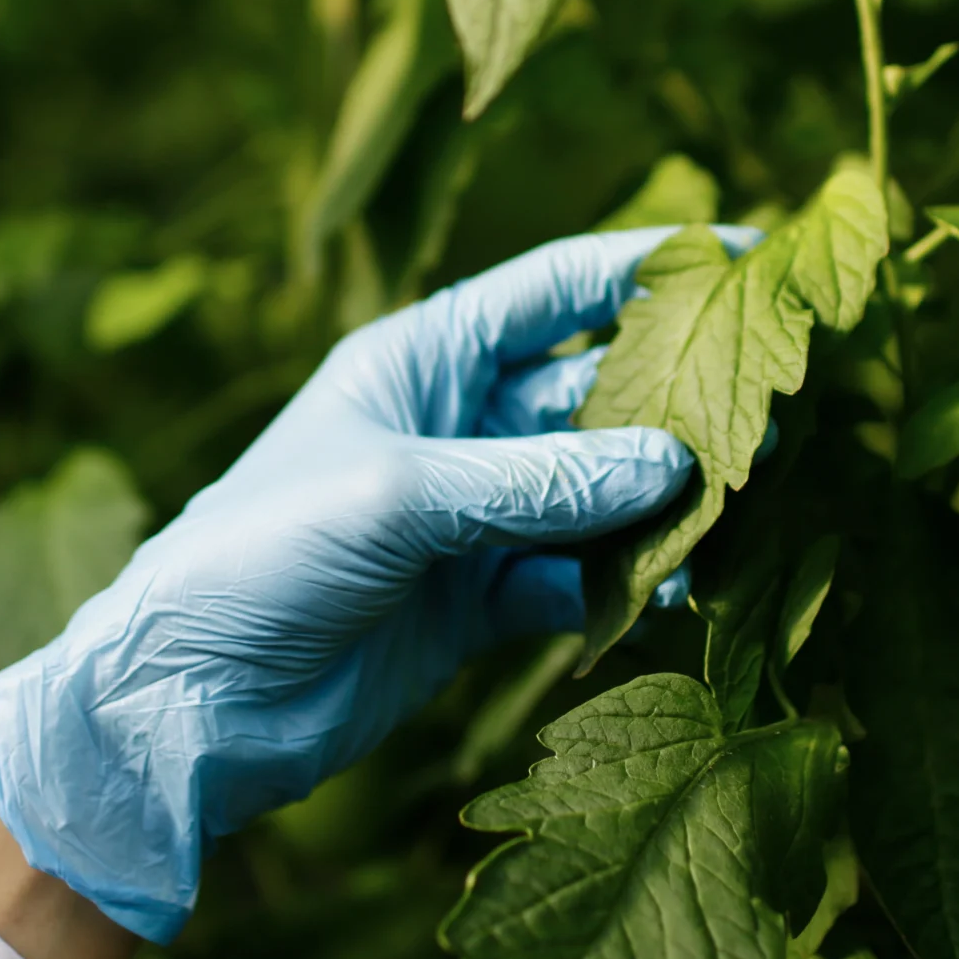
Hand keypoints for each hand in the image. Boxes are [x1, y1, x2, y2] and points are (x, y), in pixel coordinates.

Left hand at [0, 228, 739, 941]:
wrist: (185, 703)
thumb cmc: (261, 556)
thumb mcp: (400, 497)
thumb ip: (539, 480)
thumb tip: (676, 463)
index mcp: (421, 359)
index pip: (555, 289)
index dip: (647, 268)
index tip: (743, 254)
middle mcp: (456, 427)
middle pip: (594, 392)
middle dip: (677, 400)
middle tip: (773, 413)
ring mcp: (472, 519)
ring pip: (599, 492)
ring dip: (663, 501)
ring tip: (743, 507)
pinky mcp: (479, 604)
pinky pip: (576, 578)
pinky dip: (622, 584)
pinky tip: (673, 592)